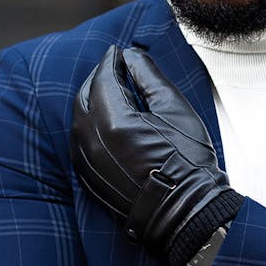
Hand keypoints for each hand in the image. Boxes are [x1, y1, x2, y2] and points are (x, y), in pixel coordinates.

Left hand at [72, 45, 242, 265]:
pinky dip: (89, 126)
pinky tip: (105, 123)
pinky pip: (80, 143)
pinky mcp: (89, 179)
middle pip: (84, 97)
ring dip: (91, 102)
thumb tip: (131, 57)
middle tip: (113, 68)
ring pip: (79, 121)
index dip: (111, 61)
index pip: (103, 79)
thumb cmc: (187, 161)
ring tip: (110, 92)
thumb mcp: (174, 110)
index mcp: (113, 121)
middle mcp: (92, 141)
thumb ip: (149, 78)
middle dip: (97, 79)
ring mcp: (87, 163)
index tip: (118, 52)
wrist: (185, 213)